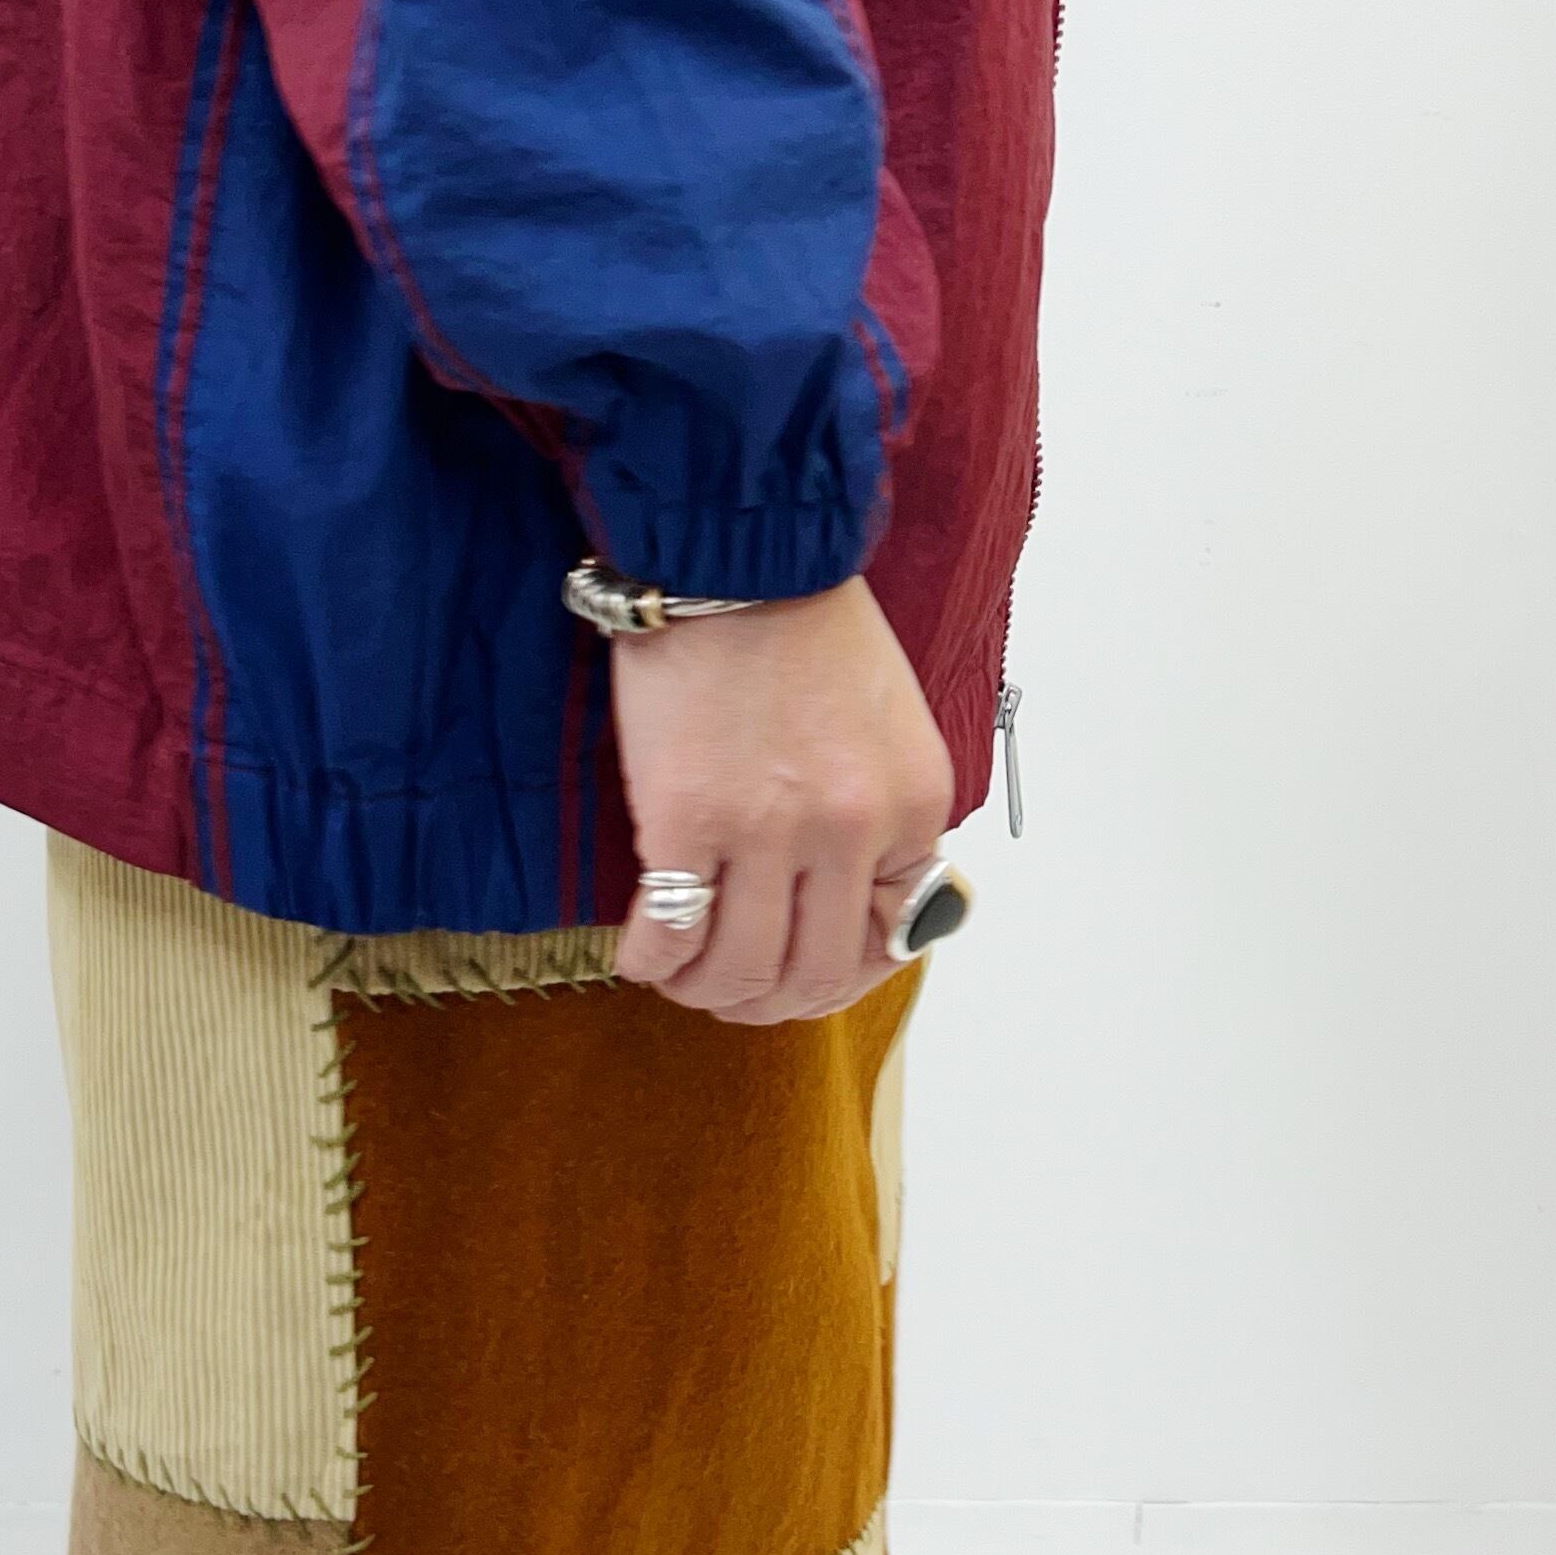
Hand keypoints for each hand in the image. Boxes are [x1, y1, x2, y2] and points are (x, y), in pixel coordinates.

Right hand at [611, 578, 954, 1021]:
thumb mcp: (890, 724)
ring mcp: (769, 833)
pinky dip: (653, 963)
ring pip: (742, 970)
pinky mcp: (685, 821)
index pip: (894, 941)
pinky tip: (640, 955)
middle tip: (733, 993)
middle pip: (814, 974)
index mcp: (914, 807)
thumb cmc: (806, 622)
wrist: (736, 552)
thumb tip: (854, 902)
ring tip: (682, 977)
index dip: (841, 977)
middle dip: (770, 1003)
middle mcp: (853, 831)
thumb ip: (882, 813)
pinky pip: (671, 935)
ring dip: (706, 993)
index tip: (802, 973)